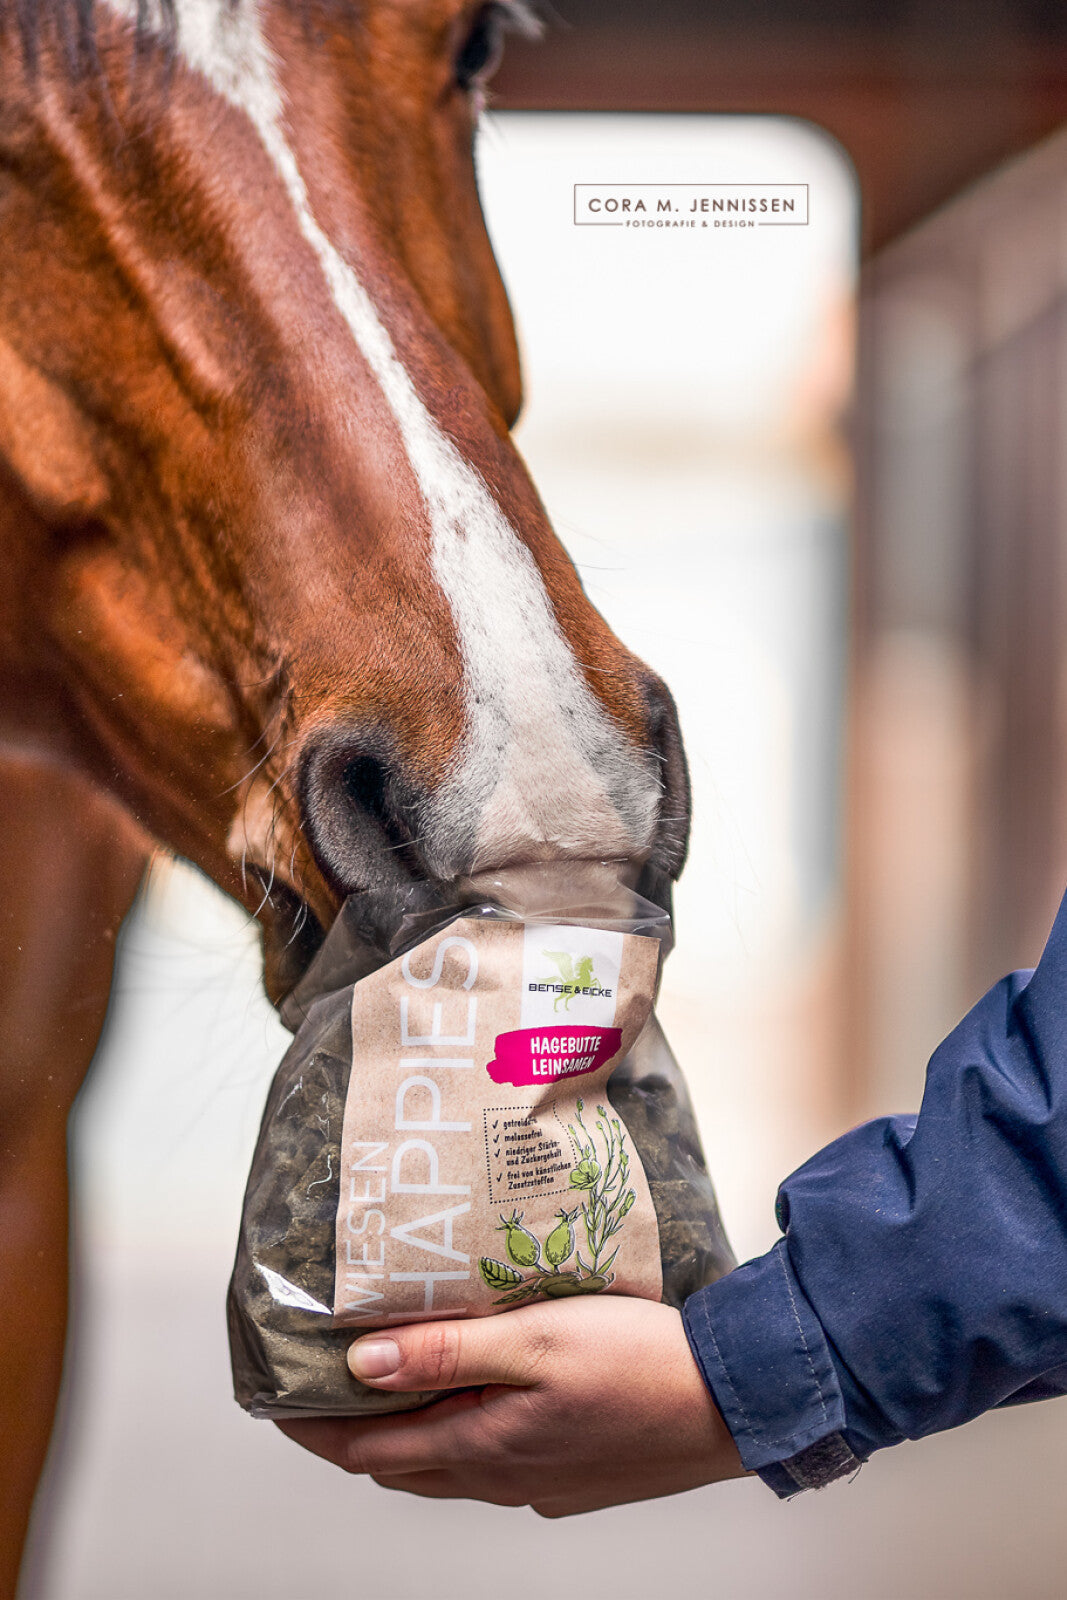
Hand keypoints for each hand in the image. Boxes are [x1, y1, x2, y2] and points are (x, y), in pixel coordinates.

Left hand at [277, 1296, 747, 1516]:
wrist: (730, 1407)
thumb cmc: (637, 1365)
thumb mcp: (533, 1340)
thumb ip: (444, 1350)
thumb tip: (360, 1364)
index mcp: (480, 1446)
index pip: (366, 1448)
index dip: (312, 1427)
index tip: (274, 1399)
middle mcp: (499, 1478)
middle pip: (397, 1464)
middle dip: (349, 1432)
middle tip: (320, 1388)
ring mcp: (537, 1487)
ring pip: (444, 1469)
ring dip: (404, 1436)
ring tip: (388, 1387)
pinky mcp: (570, 1482)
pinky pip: (490, 1466)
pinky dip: (458, 1438)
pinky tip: (479, 1401)